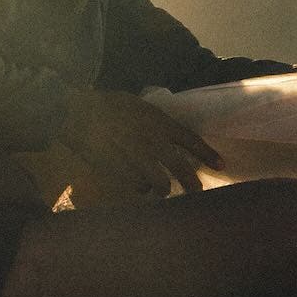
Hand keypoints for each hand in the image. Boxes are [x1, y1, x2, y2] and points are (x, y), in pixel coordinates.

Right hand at [58, 88, 220, 200]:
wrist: (76, 112)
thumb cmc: (105, 104)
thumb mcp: (135, 105)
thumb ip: (153, 121)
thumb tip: (168, 135)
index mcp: (158, 121)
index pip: (190, 140)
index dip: (207, 154)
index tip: (221, 165)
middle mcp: (153, 140)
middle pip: (182, 168)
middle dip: (193, 184)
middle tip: (197, 192)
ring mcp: (138, 158)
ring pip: (162, 184)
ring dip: (164, 189)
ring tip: (164, 191)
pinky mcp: (122, 171)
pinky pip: (139, 186)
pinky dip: (141, 188)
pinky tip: (138, 185)